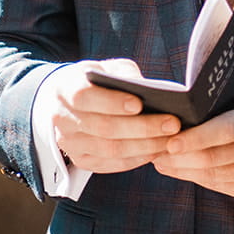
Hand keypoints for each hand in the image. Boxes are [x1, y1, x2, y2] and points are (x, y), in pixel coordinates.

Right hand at [38, 59, 180, 173]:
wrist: (65, 104)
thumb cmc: (93, 83)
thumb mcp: (104, 68)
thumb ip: (123, 74)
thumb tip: (145, 88)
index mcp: (65, 90)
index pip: (85, 97)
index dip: (112, 102)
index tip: (140, 104)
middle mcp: (62, 119)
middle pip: (103, 128)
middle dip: (141, 127)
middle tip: (171, 124)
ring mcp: (69, 143)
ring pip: (109, 150)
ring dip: (144, 146)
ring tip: (169, 140)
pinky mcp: (80, 160)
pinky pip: (111, 164)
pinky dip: (136, 159)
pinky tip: (155, 151)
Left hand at [152, 94, 233, 202]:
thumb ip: (227, 111)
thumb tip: (183, 117)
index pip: (223, 130)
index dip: (194, 138)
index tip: (169, 142)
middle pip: (214, 157)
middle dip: (179, 158)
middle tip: (154, 153)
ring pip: (214, 175)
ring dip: (184, 171)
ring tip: (162, 163)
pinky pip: (222, 187)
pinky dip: (201, 179)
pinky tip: (185, 172)